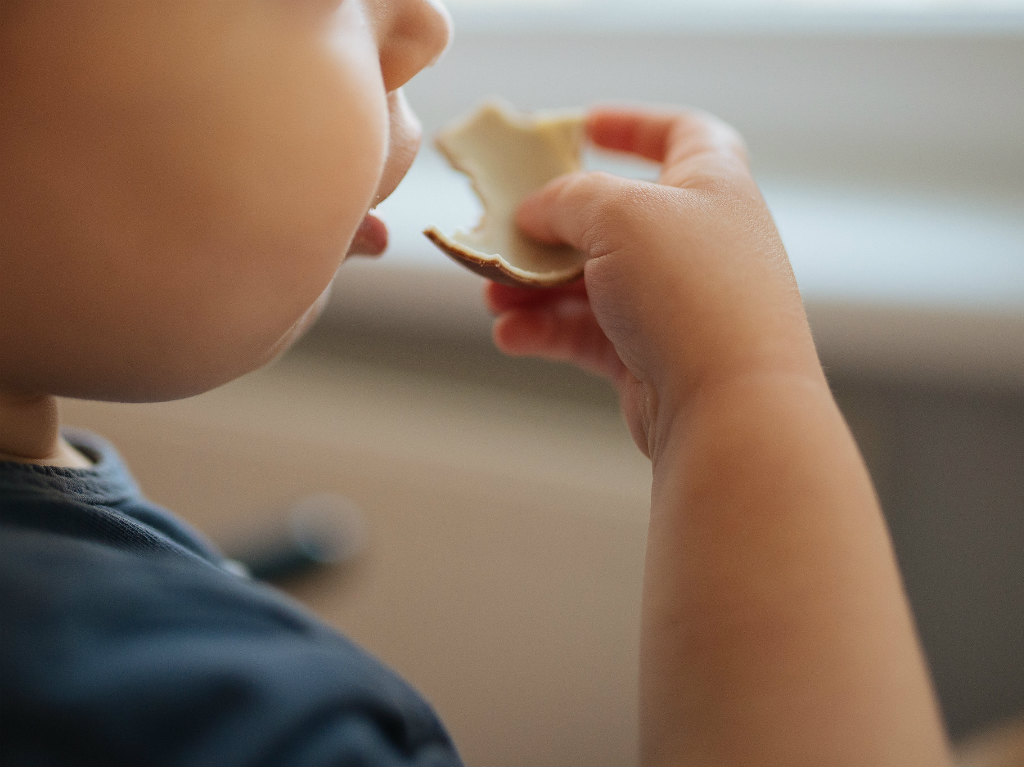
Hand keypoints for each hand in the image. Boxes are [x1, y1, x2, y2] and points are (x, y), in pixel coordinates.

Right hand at [486, 106, 819, 457]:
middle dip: (551, 228)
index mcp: (711, 186)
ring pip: (590, 282)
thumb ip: (566, 199)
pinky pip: (587, 334)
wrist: (728, 404)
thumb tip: (534, 213)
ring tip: (492, 297)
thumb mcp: (619, 214)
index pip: (683, 135)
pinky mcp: (650, 358)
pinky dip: (546, 331)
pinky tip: (511, 336)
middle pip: (613, 219)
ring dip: (535, 286)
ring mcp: (674, 304)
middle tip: (504, 235)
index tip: (585, 126)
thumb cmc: (688, 288)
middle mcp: (697, 242)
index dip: (636, 124)